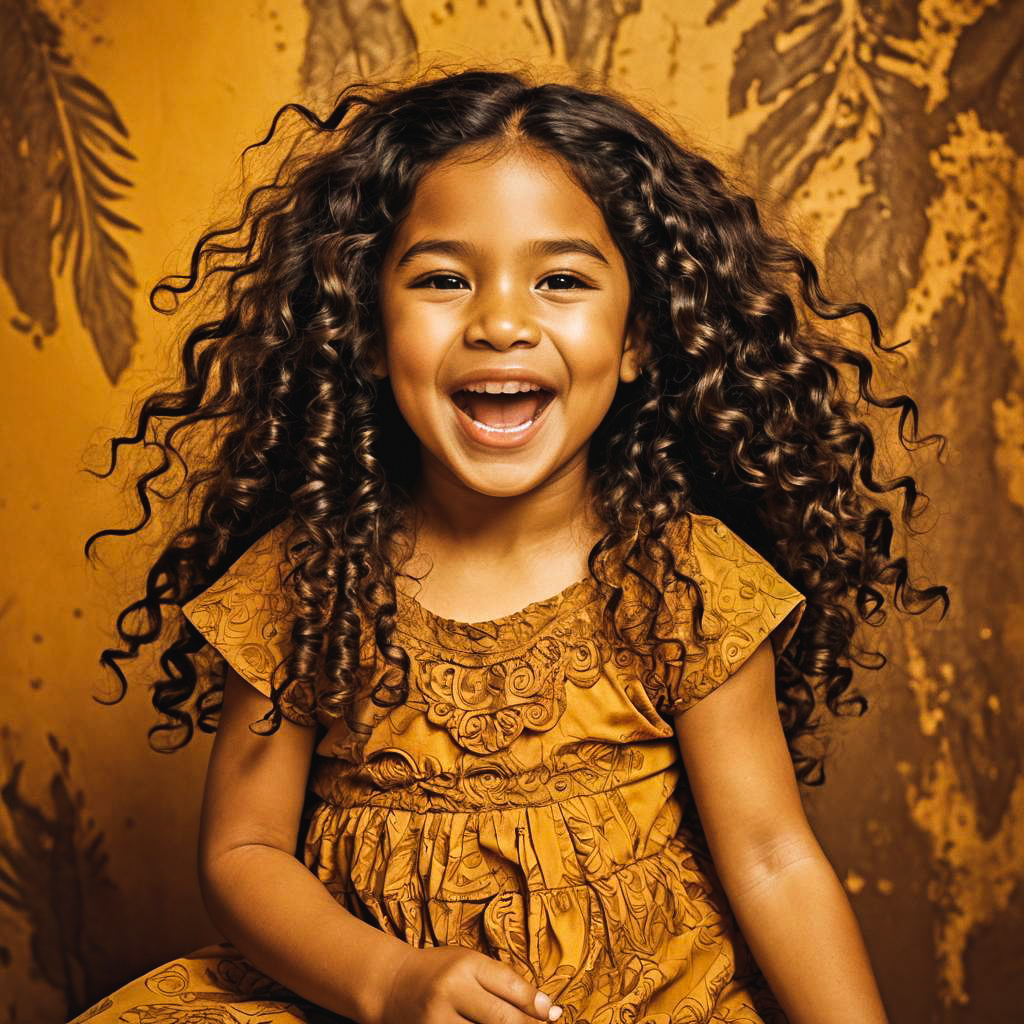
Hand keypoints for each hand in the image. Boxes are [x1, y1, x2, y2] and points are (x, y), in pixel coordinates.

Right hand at [374, 945, 562, 1023]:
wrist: (394, 986)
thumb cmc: (441, 971)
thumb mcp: (471, 963)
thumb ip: (504, 982)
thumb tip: (547, 1010)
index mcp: (465, 964)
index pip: (511, 987)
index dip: (537, 1005)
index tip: (555, 1015)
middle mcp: (451, 991)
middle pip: (502, 1019)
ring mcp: (437, 1021)